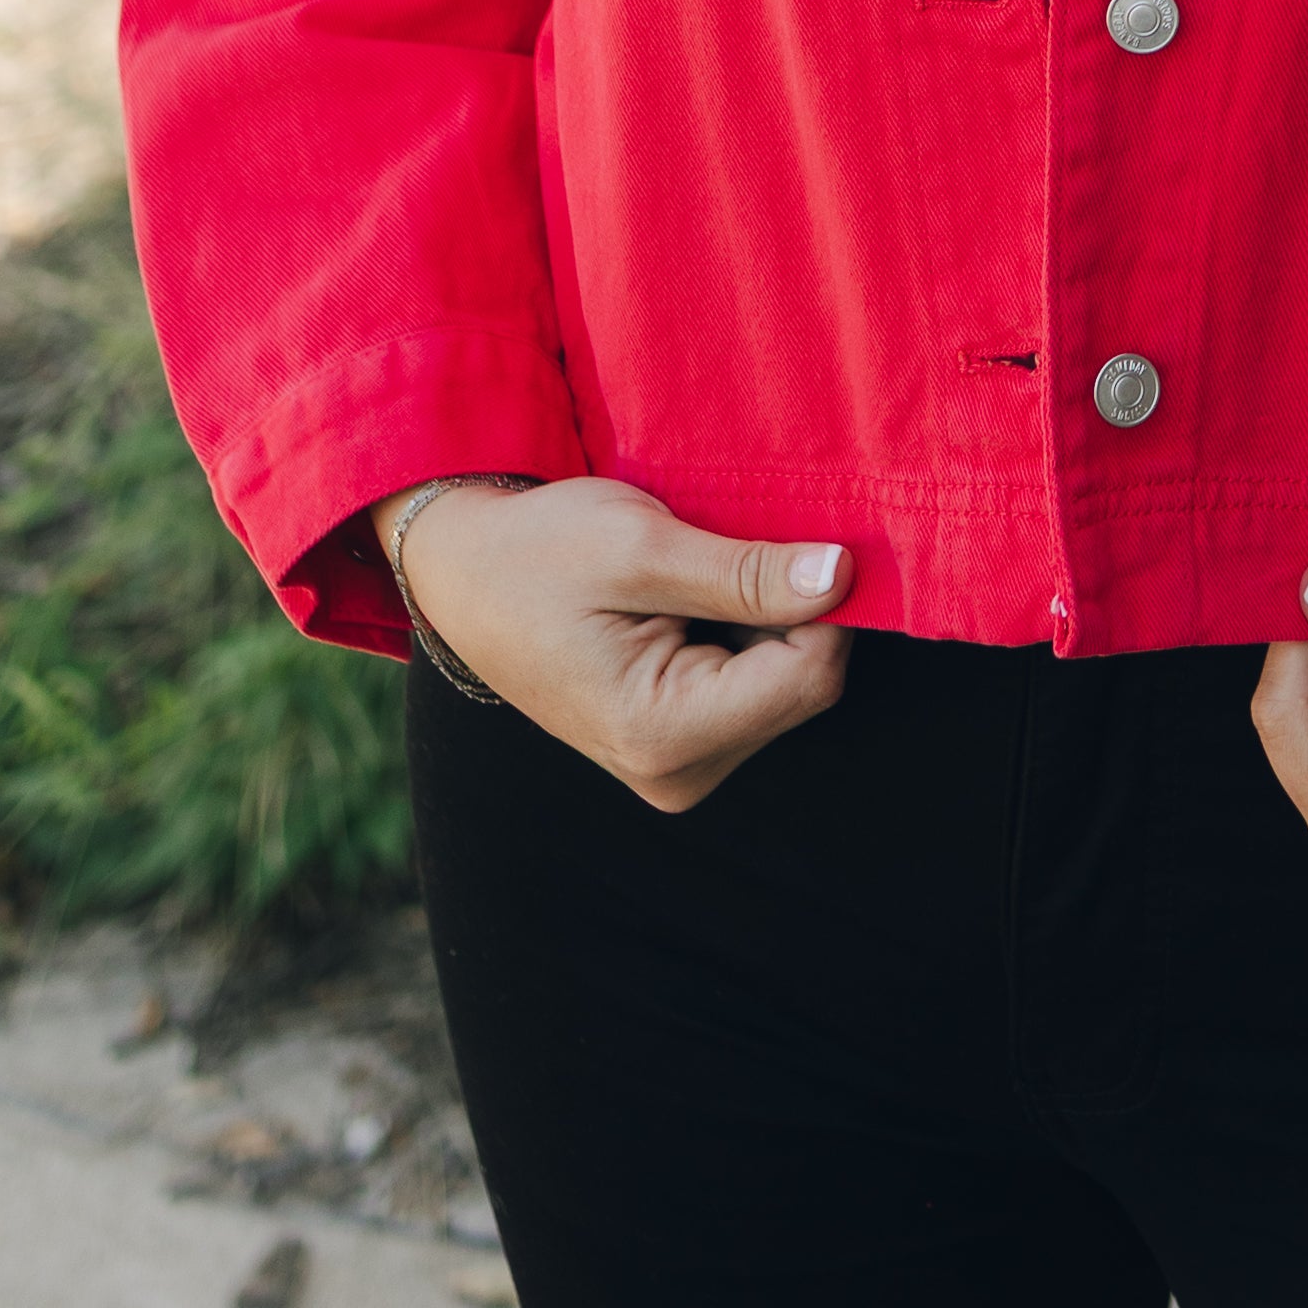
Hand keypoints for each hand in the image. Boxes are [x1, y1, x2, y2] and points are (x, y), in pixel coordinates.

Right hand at [375, 478, 851, 808]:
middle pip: (802, 687)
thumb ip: (745, 572)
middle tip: (729, 545)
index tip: (797, 534)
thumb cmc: (538, 552)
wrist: (465, 573)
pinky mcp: (678, 746)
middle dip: (791, 610)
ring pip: (785, 686)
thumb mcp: (641, 544)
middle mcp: (676, 772)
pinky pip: (753, 688)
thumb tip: (842, 577)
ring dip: (766, 619)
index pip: (808, 677)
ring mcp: (677, 767)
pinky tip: (695, 599)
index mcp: (661, 734)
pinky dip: (745, 634)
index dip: (823, 602)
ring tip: (697, 573)